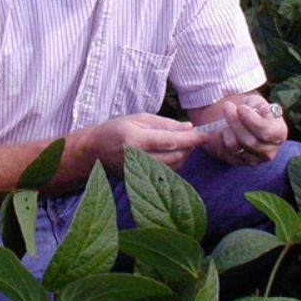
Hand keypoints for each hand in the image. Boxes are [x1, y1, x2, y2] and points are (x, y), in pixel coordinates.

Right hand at [93, 113, 209, 173]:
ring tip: (183, 144)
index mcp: (136, 139)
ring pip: (173, 167)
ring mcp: (138, 173)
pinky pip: (166, 174)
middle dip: (189, 146)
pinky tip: (173, 154)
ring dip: (184, 156)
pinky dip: (175, 164)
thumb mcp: (139, 119)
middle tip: (194, 136)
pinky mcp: (140, 181)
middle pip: (175, 156)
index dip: (191, 139)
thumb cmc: (116, 130)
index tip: (206, 135)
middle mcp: (137, 158)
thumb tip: (189, 127)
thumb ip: (165, 124)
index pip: (171, 141)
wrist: (94, 151)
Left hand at [210, 96, 287, 165]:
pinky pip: (223, 151)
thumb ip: (256, 104)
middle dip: (235, 121)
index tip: (240, 107)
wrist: (240, 118)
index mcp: (279, 133)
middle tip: (227, 106)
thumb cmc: (251, 109)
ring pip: (235, 147)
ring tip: (224, 119)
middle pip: (250, 141)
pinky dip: (218, 138)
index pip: (266, 132)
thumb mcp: (256, 101)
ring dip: (226, 129)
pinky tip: (220, 130)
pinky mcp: (237, 162)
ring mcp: (253, 159)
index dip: (251, 120)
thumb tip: (251, 110)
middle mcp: (269, 151)